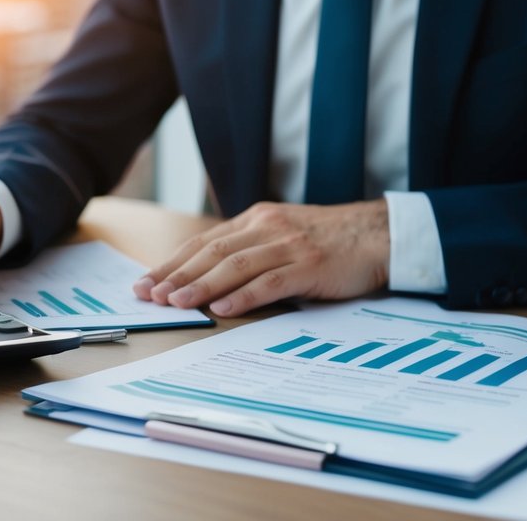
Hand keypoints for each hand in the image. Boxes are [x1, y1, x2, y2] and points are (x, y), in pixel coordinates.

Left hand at [132, 200, 389, 316]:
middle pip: (212, 252)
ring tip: (176, 303)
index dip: (172, 263)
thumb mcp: (283, 234)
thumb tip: (208, 276)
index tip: (146, 282)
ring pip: (236, 265)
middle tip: (149, 295)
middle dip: (176, 275)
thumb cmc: (329, 241)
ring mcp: (289, 245)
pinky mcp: (310, 265)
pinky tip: (223, 308)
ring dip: (202, 285)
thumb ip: (251, 248)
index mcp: (256, 219)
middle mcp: (267, 227)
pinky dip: (244, 295)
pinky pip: (271, 281)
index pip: (204, 242)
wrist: (379, 234)